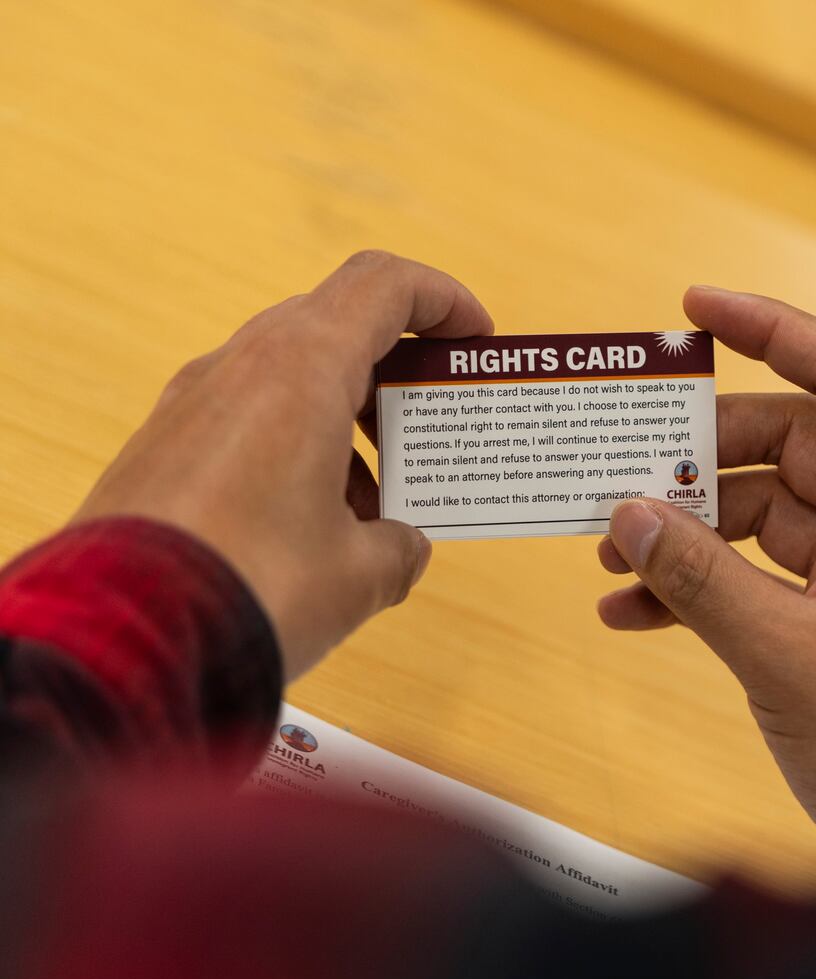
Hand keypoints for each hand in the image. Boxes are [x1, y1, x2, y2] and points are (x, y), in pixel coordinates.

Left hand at [75, 251, 493, 678]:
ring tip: (380, 503)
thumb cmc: (252, 586)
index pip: (383, 286)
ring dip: (346, 423)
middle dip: (397, 374)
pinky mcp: (162, 451)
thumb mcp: (360, 573)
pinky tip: (317, 530)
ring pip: (290, 381)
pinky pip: (248, 424)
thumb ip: (399, 546)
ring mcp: (191, 407)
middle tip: (435, 427)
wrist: (125, 639)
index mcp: (301, 368)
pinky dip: (297, 452)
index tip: (474, 342)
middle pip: (336, 329)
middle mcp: (240, 368)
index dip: (442, 302)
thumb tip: (399, 547)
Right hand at [598, 287, 815, 858]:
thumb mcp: (783, 655)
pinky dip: (706, 591)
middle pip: (787, 448)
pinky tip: (636, 614)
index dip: (774, 331)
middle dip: (698, 462)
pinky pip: (765, 580)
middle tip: (622, 475)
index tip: (697, 309)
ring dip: (689, 535)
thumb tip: (628, 514)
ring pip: (766, 518)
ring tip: (612, 557)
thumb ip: (701, 578)